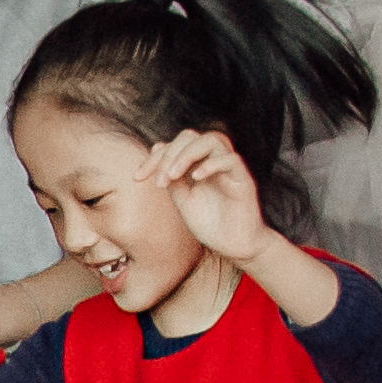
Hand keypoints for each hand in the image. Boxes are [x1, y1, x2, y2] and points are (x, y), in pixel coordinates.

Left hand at [155, 126, 276, 268]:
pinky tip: (196, 178)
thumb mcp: (181, 199)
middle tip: (160, 181)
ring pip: (212, 139)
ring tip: (173, 176)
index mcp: (197, 163)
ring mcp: (229, 169)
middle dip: (169, 155)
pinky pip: (231, 160)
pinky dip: (211, 165)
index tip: (137, 178)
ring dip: (187, 154)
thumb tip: (157, 147)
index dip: (154, 157)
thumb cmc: (209, 223)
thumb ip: (171, 176)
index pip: (175, 145)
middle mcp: (213, 161)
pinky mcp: (244, 180)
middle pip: (190, 136)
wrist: (233, 246)